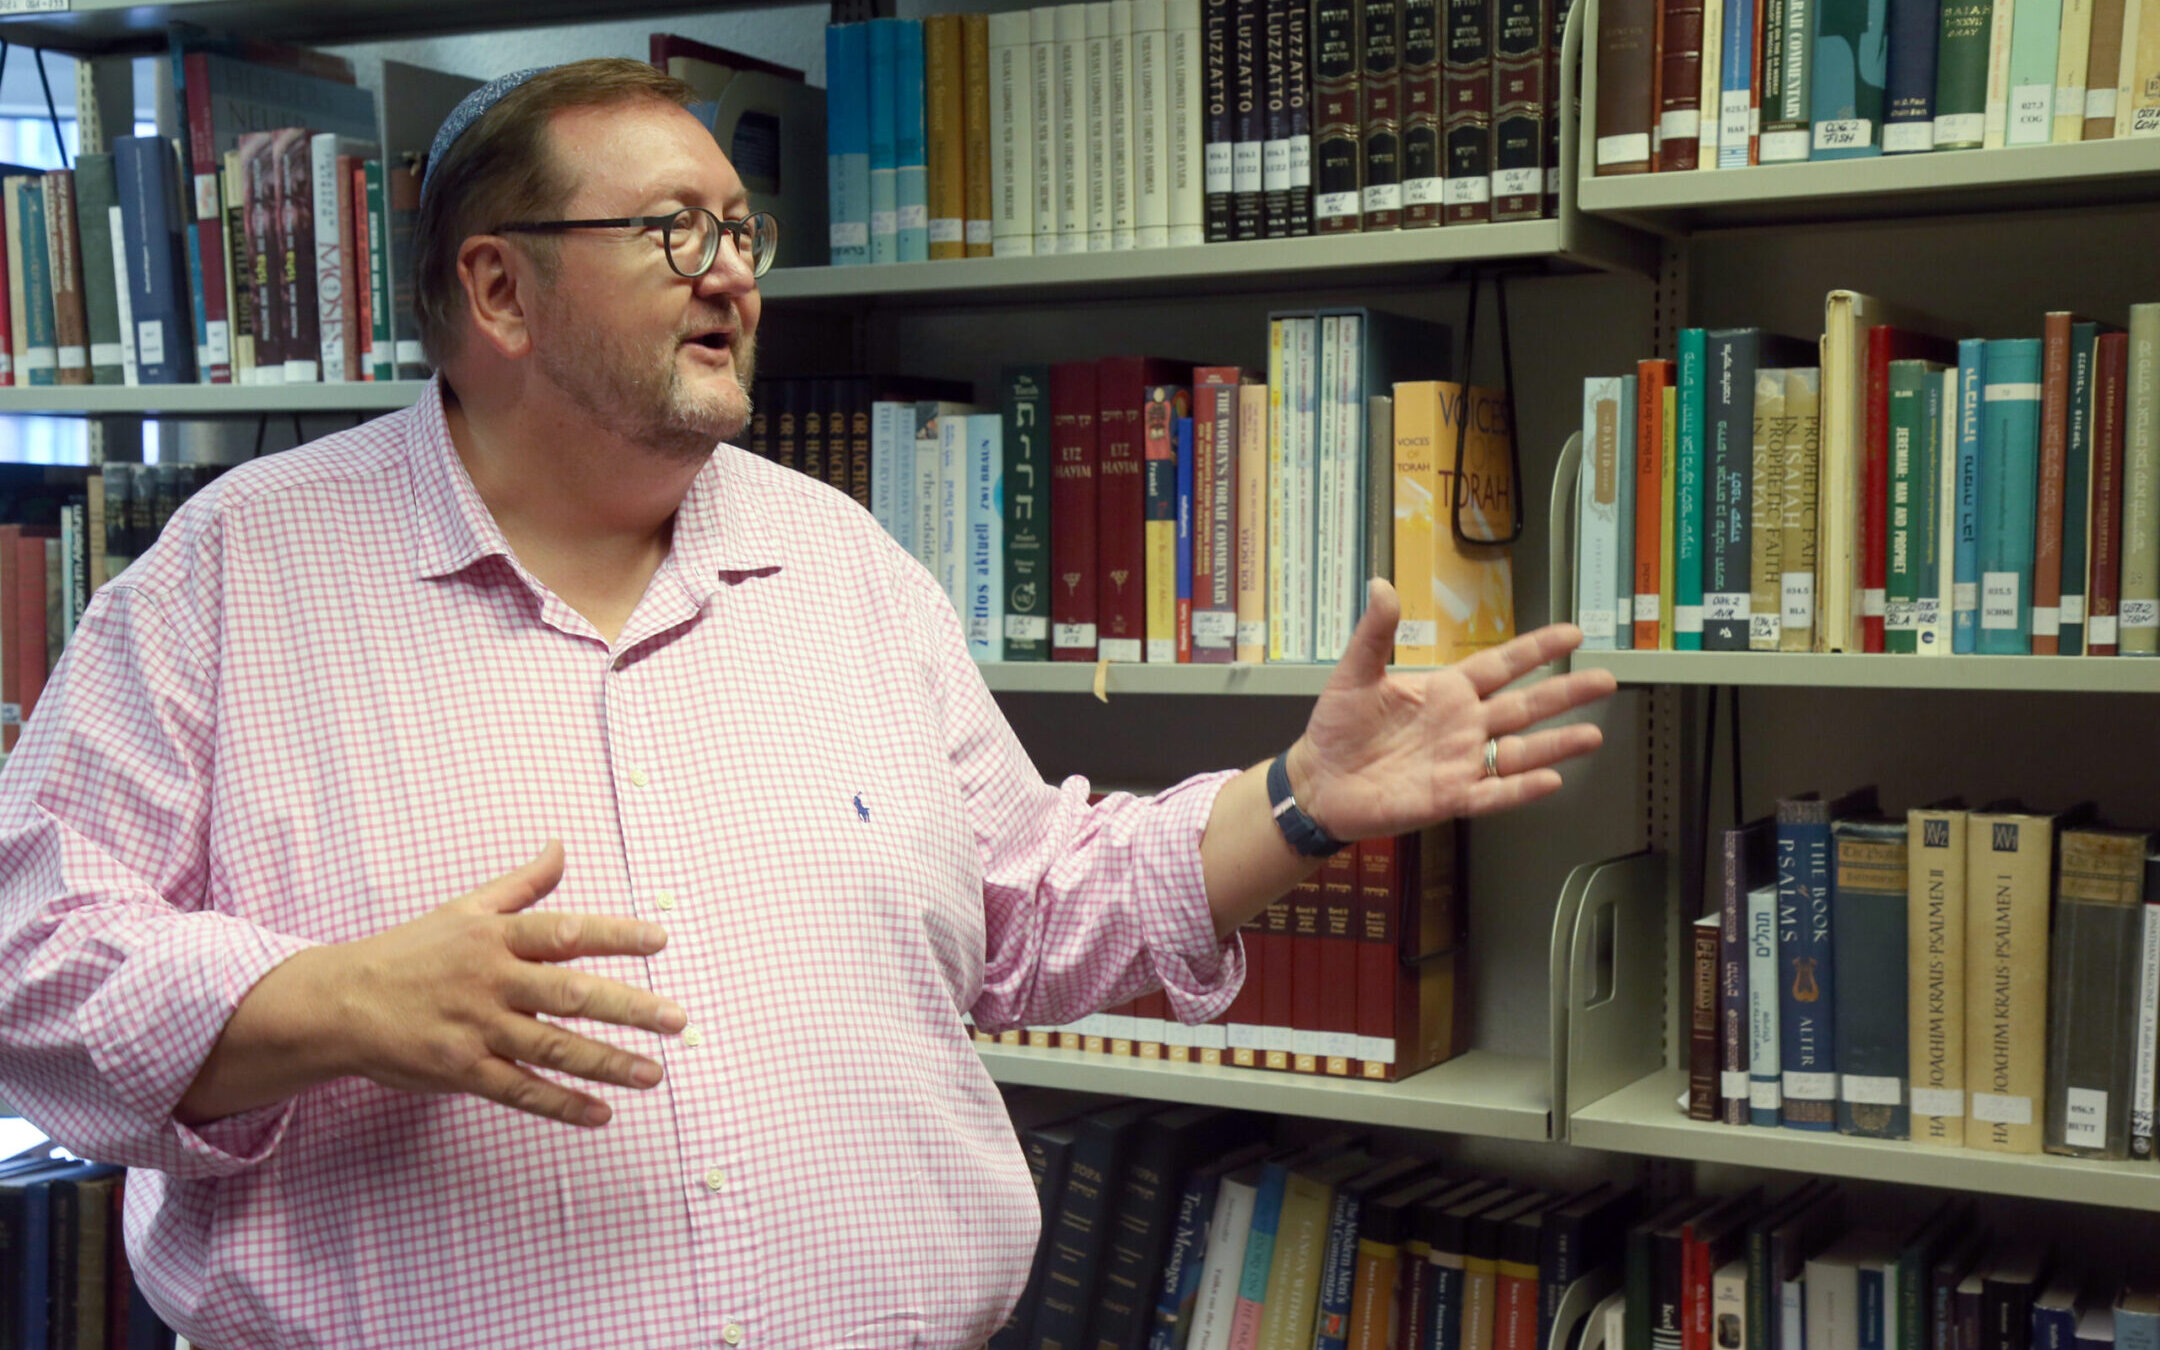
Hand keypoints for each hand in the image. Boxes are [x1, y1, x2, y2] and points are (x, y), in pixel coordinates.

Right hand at [314, 840, 685, 1127]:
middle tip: (677, 1019)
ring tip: (655, 1073)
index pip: (566, 931)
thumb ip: (522, 886)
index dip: (615, 935)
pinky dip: (562, 1104)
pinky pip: (520, 1090)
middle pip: (571, 994)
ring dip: (608, 1063)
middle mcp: (491, 981)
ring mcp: (476, 1029)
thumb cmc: (411, 952)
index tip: (661, 940)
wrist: (339, 1003)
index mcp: (495, 938)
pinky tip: (602, 1113)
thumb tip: (561, 847)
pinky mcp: (461, 1071)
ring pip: (553, 1048)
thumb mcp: (464, 910)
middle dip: (629, 1008)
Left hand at [1285, 578, 1618, 841]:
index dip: (1536, 650)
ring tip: (1592, 736)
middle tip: (1604, 680)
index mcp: (1447, 691)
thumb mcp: (1354, 674)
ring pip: (1519, 752)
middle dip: (1565, 694)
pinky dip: (1520, 789)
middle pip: (1525, 707)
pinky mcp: (1449, 797)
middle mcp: (1463, 726)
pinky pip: (1493, 794)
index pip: (1501, 666)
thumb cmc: (1338, 728)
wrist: (1319, 780)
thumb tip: (1381, 585)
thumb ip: (1374, 634)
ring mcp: (1461, 763)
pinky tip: (1549, 779)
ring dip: (1556, 745)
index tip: (1572, 633)